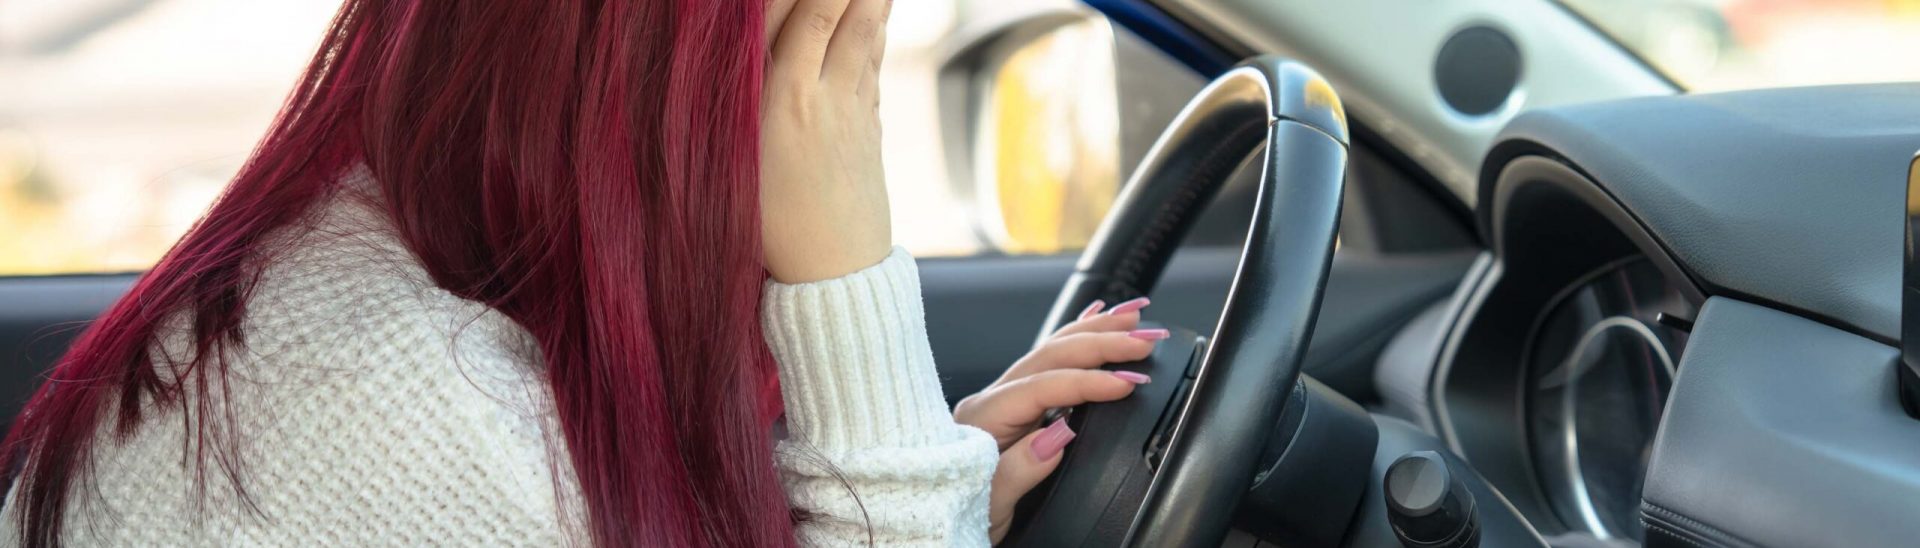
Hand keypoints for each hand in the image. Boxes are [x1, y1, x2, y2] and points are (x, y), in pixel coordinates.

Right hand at [761, 0, 893, 282]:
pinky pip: (872, 62)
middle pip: (836, 13)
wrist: (830, 279)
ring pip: (865, 32)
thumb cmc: (765, 229)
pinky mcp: (870, 126)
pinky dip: (872, 27)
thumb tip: (731, 59)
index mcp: (777, 101)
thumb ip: (736, 104)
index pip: (793, 15)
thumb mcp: (733, 164)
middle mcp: (818, 95)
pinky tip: (876, 6)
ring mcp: (852, 109)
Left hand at [952, 298, 1168, 542]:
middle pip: (1049, 357)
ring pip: (1051, 352)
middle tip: (1145, 338)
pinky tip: (1094, 320)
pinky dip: (1075, 340)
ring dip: (1094, 333)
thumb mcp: (986, 504)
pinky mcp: (1014, 408)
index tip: (1128, 382)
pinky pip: (1048, 364)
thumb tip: (1058, 434)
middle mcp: (991, 401)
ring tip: (1133, 318)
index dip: (1087, 381)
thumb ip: (1020, 470)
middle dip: (1101, 343)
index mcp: (982, 419)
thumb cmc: (954, 513)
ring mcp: (1002, 401)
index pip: (1041, 387)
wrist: (934, 519)